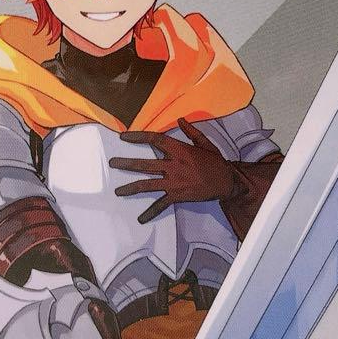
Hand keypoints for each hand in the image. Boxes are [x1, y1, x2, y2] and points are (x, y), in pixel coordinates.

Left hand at [109, 117, 241, 223]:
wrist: (225, 182)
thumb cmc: (215, 162)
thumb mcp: (205, 143)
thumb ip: (191, 132)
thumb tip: (180, 120)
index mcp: (179, 150)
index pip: (154, 140)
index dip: (138, 137)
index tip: (124, 137)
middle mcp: (173, 166)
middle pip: (144, 164)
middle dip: (126, 164)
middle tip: (112, 163)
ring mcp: (173, 182)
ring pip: (147, 184)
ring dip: (131, 187)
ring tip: (117, 191)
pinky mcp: (176, 195)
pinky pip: (161, 205)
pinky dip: (151, 212)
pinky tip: (141, 219)